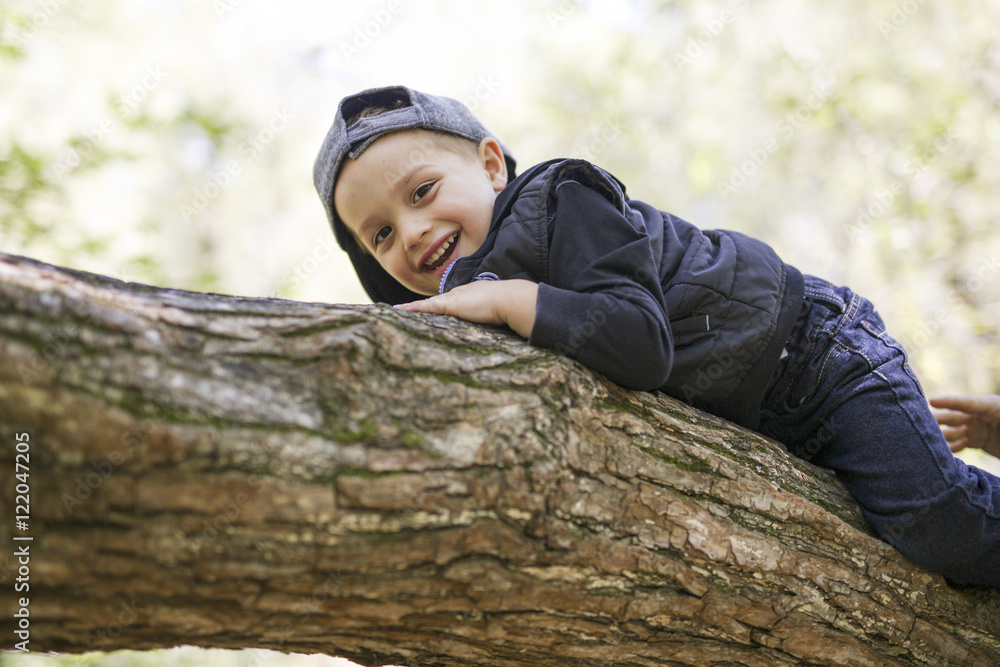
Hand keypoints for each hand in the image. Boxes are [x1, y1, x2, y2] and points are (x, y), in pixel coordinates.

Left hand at [395, 279, 537, 338]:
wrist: (509, 299)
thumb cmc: (506, 306)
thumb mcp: (494, 312)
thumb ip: (489, 316)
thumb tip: (494, 323)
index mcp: (466, 296)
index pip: (445, 304)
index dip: (432, 309)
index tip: (421, 313)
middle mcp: (457, 295)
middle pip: (433, 304)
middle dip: (417, 309)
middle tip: (398, 312)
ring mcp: (453, 299)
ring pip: (427, 306)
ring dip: (411, 309)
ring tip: (394, 312)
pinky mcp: (450, 305)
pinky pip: (427, 307)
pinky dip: (413, 309)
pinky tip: (399, 310)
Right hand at [930, 394, 999, 457]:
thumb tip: (973, 427)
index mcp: (990, 406)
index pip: (966, 402)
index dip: (949, 402)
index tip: (931, 401)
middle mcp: (977, 416)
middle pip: (951, 417)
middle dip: (935, 420)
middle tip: (920, 424)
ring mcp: (975, 429)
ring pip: (951, 432)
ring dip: (941, 437)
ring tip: (931, 443)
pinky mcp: (974, 441)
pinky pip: (956, 444)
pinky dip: (950, 448)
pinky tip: (948, 451)